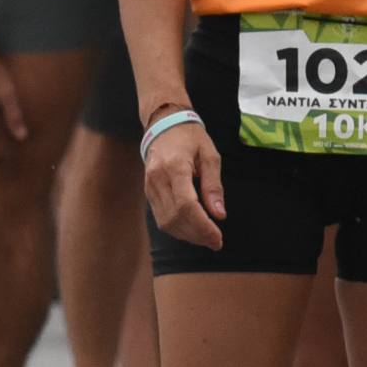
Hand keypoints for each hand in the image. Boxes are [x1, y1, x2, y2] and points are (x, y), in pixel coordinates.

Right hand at [142, 111, 223, 245]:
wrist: (164, 124)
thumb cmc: (190, 138)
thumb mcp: (210, 156)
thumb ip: (214, 186)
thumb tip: (219, 215)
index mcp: (175, 167)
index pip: (186, 205)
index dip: (202, 226)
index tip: (218, 238)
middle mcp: (158, 179)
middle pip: (175, 217)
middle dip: (197, 234)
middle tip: (216, 241)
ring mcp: (149, 186)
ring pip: (166, 221)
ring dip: (187, 235)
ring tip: (206, 238)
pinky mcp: (148, 191)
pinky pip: (160, 217)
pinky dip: (177, 228)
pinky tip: (192, 229)